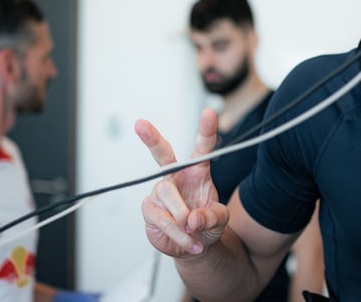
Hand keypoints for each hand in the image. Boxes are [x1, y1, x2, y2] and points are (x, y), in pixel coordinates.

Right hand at [135, 108, 228, 257]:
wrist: (194, 246)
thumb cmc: (207, 225)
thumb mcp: (220, 220)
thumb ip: (212, 216)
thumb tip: (193, 218)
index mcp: (197, 172)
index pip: (202, 149)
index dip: (206, 131)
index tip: (209, 113)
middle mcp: (176, 177)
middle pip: (163, 154)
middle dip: (151, 138)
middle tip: (140, 125)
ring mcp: (161, 192)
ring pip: (167, 195)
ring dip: (182, 218)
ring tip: (194, 232)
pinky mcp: (150, 209)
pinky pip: (162, 218)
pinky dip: (177, 233)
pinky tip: (188, 241)